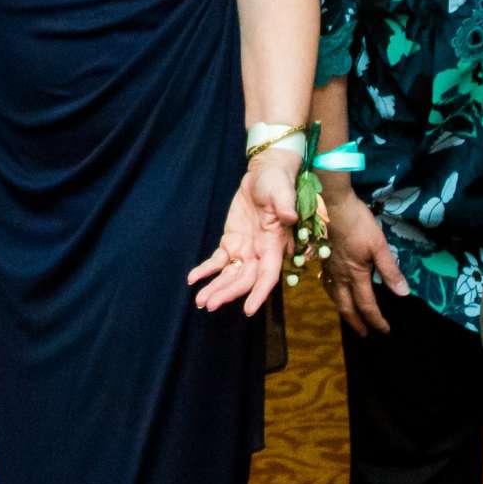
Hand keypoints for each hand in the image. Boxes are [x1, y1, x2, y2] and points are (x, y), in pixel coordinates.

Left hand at [188, 149, 298, 315]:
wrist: (264, 173)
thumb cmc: (277, 182)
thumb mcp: (282, 190)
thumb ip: (285, 204)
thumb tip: (289, 216)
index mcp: (274, 244)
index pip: (268, 275)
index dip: (259, 292)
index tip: (248, 310)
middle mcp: (260, 252)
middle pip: (244, 280)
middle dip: (228, 293)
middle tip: (209, 305)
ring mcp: (245, 249)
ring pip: (230, 274)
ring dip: (216, 288)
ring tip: (200, 300)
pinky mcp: (231, 241)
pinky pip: (218, 261)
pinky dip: (206, 270)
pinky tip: (193, 279)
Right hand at [321, 188, 410, 335]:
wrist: (333, 204)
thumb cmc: (358, 223)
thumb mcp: (379, 245)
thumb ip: (390, 270)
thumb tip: (402, 294)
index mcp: (355, 275)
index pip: (367, 305)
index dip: (377, 320)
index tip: (385, 330)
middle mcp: (340, 276)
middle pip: (346, 307)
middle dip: (357, 323)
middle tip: (365, 334)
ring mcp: (330, 268)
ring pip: (335, 298)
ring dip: (344, 312)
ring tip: (351, 318)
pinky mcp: (324, 259)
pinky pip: (328, 285)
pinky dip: (334, 295)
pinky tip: (336, 291)